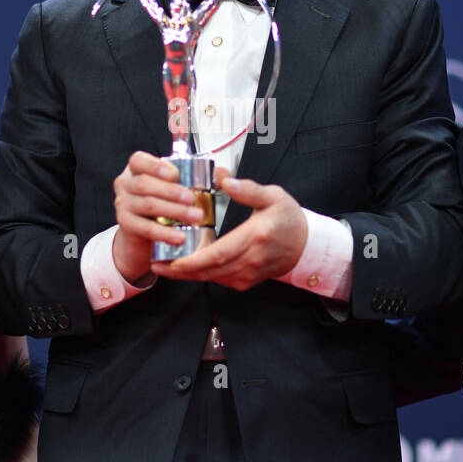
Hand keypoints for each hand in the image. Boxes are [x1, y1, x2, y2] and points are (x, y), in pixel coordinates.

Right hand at [110, 151, 205, 283]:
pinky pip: (144, 227)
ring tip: (193, 217)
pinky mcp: (126, 224)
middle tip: (192, 199)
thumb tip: (223, 176)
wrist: (144, 236)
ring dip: (173, 211)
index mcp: (138, 169)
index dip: (156, 166)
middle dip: (171, 192)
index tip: (175, 175)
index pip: (139, 160)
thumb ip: (202, 178)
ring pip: (147, 205)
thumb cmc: (162, 205)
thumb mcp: (178, 187)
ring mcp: (123, 204)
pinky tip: (179, 236)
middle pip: (144, 184)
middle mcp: (126, 184)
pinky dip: (163, 232)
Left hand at [154, 168, 307, 290]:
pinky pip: (219, 280)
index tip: (171, 260)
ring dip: (187, 274)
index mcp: (255, 236)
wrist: (306, 245)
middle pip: (210, 270)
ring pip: (212, 277)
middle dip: (180, 270)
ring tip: (164, 265)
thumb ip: (248, 189)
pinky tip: (186, 267)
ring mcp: (249, 274)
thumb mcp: (273, 196)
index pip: (219, 253)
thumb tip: (225, 179)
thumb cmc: (288, 219)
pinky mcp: (246, 281)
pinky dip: (201, 274)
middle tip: (157, 264)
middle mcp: (251, 259)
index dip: (192, 260)